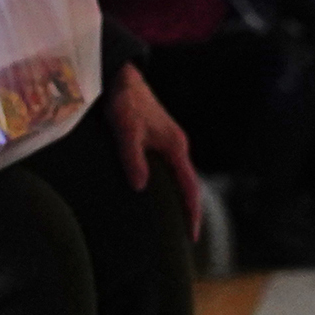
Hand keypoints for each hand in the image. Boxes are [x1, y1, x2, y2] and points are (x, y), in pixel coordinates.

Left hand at [107, 67, 204, 240]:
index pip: (189, 187)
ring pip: (179, 176)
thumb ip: (133, 158)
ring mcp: (169, 142)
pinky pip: (170, 168)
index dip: (191, 213)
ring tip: (174, 221)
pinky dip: (169, 185)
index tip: (192, 236)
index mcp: (175, 147)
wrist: (123, 77)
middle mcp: (177, 146)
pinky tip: (158, 193)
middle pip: (188, 185)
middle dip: (188, 210)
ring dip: (179, 198)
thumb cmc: (125, 103)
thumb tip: (140, 187)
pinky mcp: (159, 138)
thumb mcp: (126, 132)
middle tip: (185, 236)